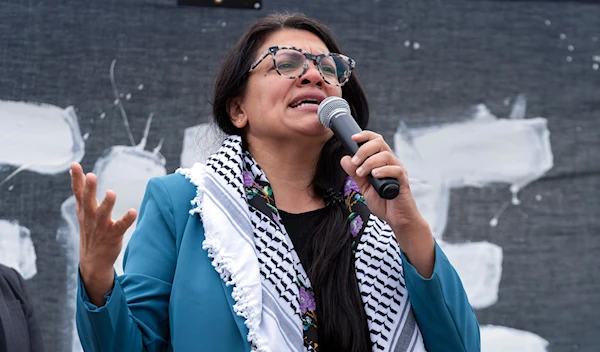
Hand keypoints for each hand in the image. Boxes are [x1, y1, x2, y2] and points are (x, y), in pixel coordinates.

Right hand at [70, 162, 136, 304]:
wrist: (93, 260)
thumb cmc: (90, 230)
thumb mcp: (83, 211)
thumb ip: (81, 192)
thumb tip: (76, 171)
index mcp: (84, 210)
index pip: (78, 192)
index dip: (76, 179)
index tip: (74, 165)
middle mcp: (90, 218)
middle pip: (88, 201)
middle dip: (88, 189)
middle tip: (91, 175)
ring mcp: (101, 227)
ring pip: (103, 214)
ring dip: (107, 204)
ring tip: (111, 192)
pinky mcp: (113, 236)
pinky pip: (120, 226)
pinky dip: (126, 219)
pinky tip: (133, 211)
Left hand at [340, 132, 434, 276]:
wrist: (397, 219)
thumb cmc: (384, 202)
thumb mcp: (364, 187)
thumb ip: (355, 173)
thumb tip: (344, 159)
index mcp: (382, 161)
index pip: (375, 140)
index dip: (365, 136)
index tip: (352, 138)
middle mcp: (391, 162)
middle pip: (379, 143)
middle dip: (363, 150)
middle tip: (355, 162)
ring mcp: (398, 171)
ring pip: (385, 155)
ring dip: (369, 162)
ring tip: (361, 173)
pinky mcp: (402, 181)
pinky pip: (395, 170)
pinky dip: (383, 170)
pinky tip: (374, 175)